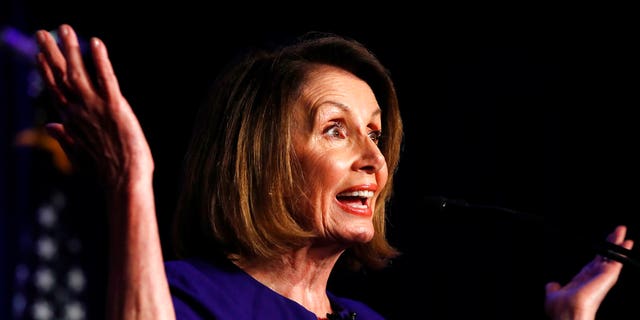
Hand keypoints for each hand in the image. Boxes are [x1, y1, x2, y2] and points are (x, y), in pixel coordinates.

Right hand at [35, 24, 152, 193]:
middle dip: (52, 53)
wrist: (123, 181)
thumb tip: (50, 126)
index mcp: (71, 122)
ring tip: (65, 28)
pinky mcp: (115, 107)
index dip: (48, 71)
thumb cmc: (105, 172)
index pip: (56, 90)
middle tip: (43, 32)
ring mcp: (95, 107)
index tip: (41, 55)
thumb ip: (65, 138)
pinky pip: (106, 78)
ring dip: (71, 49)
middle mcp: (78, 111)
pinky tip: (96, 43)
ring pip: (79, 72)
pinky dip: (100, 60)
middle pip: (61, 77)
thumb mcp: (79, 156)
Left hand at [544, 225, 633, 319]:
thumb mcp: (553, 295)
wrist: (567, 314)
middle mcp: (594, 278)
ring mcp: (602, 277)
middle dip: (609, 244)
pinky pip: (616, 261)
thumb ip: (553, 288)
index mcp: (582, 281)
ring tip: (621, 231)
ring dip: (617, 243)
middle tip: (616, 232)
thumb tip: (551, 285)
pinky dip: (621, 251)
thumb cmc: (560, 309)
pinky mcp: (607, 276)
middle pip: (604, 257)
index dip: (599, 254)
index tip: (603, 246)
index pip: (593, 264)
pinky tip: (627, 242)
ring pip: (611, 257)